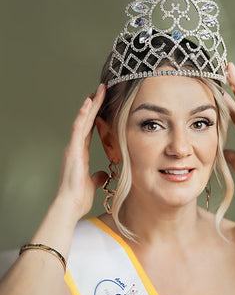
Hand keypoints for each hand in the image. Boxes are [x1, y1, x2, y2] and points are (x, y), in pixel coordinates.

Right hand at [56, 84, 108, 218]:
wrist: (70, 205)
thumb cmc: (79, 197)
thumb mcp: (93, 184)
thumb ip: (98, 176)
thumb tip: (104, 174)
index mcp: (80, 154)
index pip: (89, 130)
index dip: (95, 117)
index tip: (101, 104)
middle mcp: (75, 148)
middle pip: (86, 121)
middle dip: (94, 105)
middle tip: (101, 90)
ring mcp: (73, 148)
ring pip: (82, 121)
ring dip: (90, 105)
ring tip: (98, 90)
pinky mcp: (73, 150)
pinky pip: (78, 128)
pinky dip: (83, 115)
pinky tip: (88, 103)